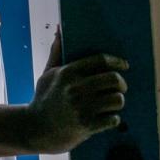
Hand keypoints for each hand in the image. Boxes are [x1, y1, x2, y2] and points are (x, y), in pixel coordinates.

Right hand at [26, 30, 128, 153]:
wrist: (34, 130)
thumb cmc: (43, 99)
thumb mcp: (47, 74)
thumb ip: (56, 52)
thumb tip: (59, 29)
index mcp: (68, 73)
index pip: (101, 60)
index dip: (117, 62)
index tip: (124, 65)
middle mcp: (76, 88)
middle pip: (113, 79)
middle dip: (122, 83)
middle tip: (121, 87)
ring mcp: (82, 108)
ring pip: (117, 99)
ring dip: (118, 101)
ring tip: (112, 103)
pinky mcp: (86, 126)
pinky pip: (113, 119)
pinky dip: (113, 118)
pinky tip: (107, 118)